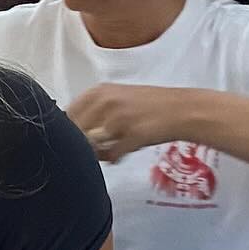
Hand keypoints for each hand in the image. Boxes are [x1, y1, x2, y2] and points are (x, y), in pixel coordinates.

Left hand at [66, 84, 180, 163]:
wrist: (182, 110)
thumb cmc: (149, 106)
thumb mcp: (116, 99)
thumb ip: (92, 113)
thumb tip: (68, 135)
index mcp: (99, 91)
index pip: (66, 115)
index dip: (68, 132)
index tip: (76, 140)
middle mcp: (105, 102)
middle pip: (75, 133)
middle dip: (82, 144)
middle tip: (98, 146)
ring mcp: (118, 119)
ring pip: (91, 147)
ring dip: (99, 152)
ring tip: (113, 146)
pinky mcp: (131, 136)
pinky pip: (111, 156)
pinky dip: (115, 157)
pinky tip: (124, 151)